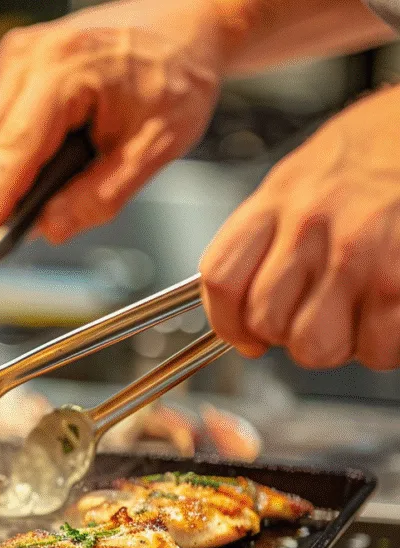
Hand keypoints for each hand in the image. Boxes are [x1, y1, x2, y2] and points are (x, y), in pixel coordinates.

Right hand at [0, 0, 225, 243]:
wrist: (184, 29)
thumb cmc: (176, 74)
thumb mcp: (155, 147)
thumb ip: (99, 196)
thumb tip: (51, 227)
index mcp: (64, 70)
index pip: (14, 147)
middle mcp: (31, 57)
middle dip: (4, 184)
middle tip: (44, 203)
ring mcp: (18, 57)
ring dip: (12, 164)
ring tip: (65, 162)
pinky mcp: (15, 63)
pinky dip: (20, 143)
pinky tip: (60, 139)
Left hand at [199, 84, 399, 370]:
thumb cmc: (388, 144)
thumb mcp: (309, 174)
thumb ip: (274, 232)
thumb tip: (249, 300)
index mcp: (278, 197)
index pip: (221, 280)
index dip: (228, 322)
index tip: (245, 336)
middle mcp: (309, 224)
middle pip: (265, 321)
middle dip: (290, 334)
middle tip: (318, 317)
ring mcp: (355, 251)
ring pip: (314, 345)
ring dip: (337, 344)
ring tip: (357, 316)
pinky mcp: (398, 277)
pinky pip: (375, 347)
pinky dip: (382, 345)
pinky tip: (391, 316)